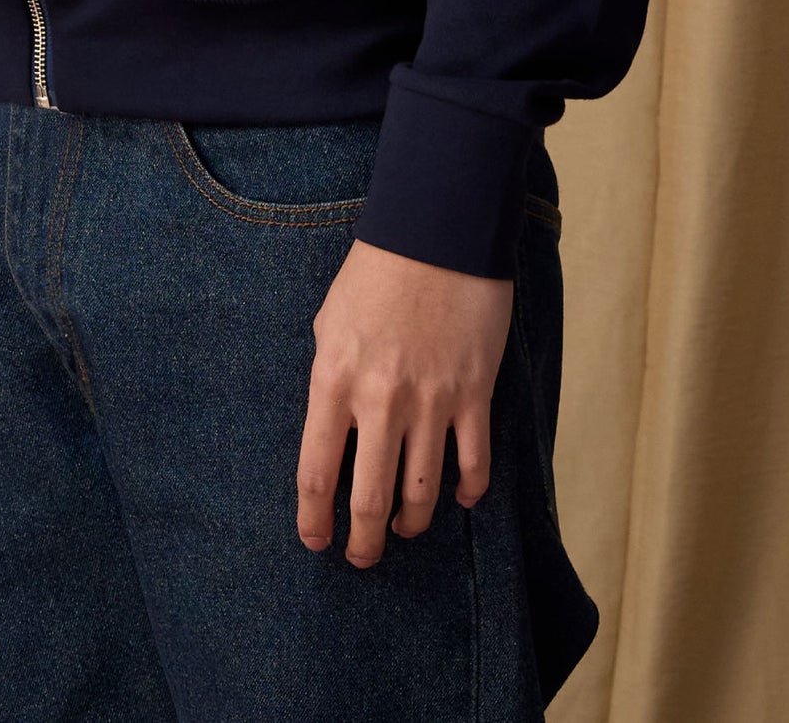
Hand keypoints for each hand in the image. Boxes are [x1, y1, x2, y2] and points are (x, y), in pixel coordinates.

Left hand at [297, 237, 513, 566]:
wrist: (437, 231)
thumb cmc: (376, 271)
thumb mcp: (330, 322)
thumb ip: (330, 378)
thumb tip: (334, 428)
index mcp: (333, 379)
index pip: (315, 472)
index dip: (314, 518)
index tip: (316, 541)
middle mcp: (379, 400)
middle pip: (369, 499)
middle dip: (365, 543)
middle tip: (362, 558)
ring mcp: (431, 401)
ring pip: (421, 492)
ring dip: (411, 522)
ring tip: (405, 529)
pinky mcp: (473, 394)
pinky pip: (473, 464)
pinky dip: (469, 491)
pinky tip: (463, 499)